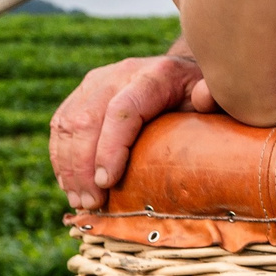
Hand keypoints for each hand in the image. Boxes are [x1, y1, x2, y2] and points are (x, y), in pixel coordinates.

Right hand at [49, 53, 210, 211]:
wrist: (180, 72)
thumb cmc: (199, 94)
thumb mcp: (215, 95)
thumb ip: (213, 97)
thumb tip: (204, 98)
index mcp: (154, 75)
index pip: (122, 111)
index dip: (110, 148)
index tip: (107, 182)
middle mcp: (119, 74)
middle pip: (88, 120)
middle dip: (84, 167)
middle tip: (92, 203)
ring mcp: (96, 82)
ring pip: (68, 124)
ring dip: (69, 168)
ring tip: (80, 201)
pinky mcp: (82, 93)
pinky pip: (60, 126)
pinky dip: (61, 159)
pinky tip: (70, 185)